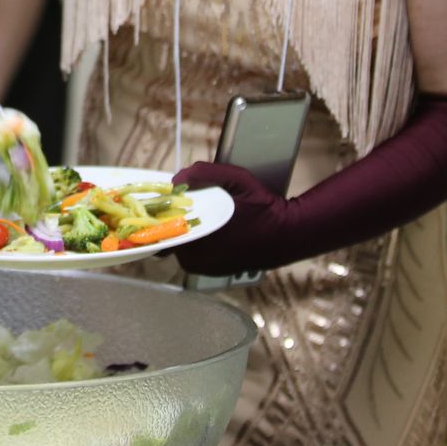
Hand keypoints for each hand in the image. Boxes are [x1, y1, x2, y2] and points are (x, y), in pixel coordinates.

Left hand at [170, 161, 287, 275]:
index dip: (158, 214)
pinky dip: (197, 241)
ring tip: (200, 213)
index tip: (162, 201)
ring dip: (186, 230)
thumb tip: (175, 179)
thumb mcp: (237, 179)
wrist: (288, 234)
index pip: (160, 231)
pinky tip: (210, 226)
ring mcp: (204, 269)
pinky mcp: (213, 271)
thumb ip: (204, 174)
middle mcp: (196, 262)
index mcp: (196, 242)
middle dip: (172, 220)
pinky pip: (194, 254)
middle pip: (169, 237)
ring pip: (182, 245)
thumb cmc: (262, 207)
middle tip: (184, 203)